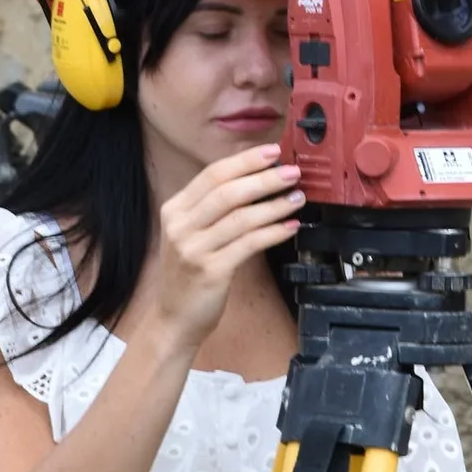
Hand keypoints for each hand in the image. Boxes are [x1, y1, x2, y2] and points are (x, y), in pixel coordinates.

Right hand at [152, 145, 302, 349]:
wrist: (174, 318)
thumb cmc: (188, 276)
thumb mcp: (190, 235)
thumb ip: (213, 210)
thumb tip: (254, 181)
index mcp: (174, 210)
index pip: (212, 175)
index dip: (245, 161)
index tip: (272, 153)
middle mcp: (180, 226)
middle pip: (227, 192)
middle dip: (264, 178)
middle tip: (292, 172)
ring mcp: (194, 249)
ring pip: (241, 217)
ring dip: (275, 205)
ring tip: (297, 198)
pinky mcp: (211, 270)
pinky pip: (249, 244)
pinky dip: (273, 233)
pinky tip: (290, 227)